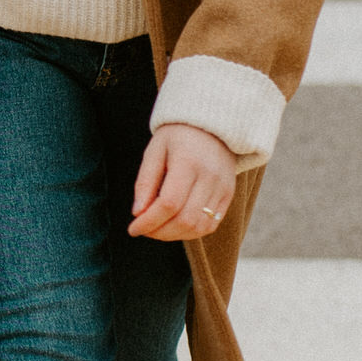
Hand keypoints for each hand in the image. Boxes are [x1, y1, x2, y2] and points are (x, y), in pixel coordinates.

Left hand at [129, 122, 236, 240]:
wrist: (212, 125)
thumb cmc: (177, 136)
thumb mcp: (155, 150)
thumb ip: (145, 181)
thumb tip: (137, 213)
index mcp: (188, 162)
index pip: (169, 204)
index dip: (149, 222)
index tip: (132, 228)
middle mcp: (209, 177)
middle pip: (185, 220)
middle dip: (160, 232)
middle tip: (143, 229)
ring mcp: (222, 188)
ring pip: (199, 227)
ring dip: (174, 235)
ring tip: (157, 228)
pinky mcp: (229, 195)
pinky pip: (211, 225)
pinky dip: (191, 232)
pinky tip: (175, 226)